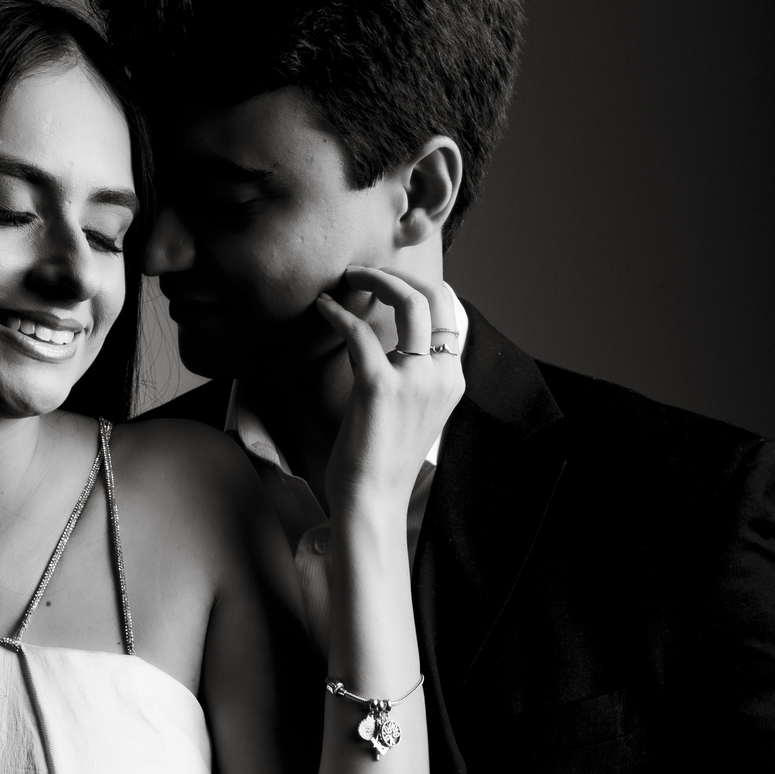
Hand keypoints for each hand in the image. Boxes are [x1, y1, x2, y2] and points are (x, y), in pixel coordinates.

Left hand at [317, 269, 463, 517]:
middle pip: (433, 298)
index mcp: (452, 380)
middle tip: (363, 272)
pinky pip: (360, 332)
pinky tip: (323, 309)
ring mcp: (415, 379)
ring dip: (374, 280)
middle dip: (397, 274)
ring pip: (407, 303)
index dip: (418, 287)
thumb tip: (390, 342)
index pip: (448, 312)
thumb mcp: (412, 412)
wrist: (372, 501)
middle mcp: (441, 375)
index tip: (387, 280)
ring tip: (346, 278)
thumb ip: (413, 376)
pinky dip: (338, 314)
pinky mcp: (380, 386)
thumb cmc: (382, 460)